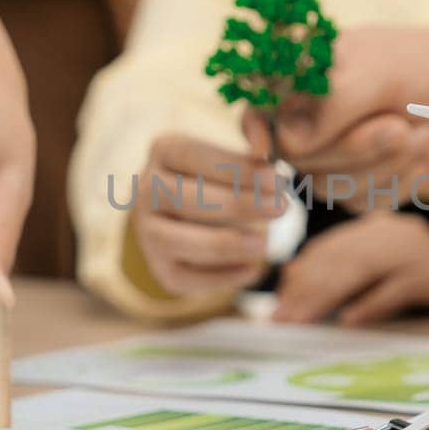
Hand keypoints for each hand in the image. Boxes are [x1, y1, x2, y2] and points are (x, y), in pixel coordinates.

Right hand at [132, 134, 282, 295]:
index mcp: (163, 152)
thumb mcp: (228, 158)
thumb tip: (267, 156)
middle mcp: (147, 191)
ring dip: (231, 244)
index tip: (277, 179)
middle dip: (241, 205)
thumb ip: (250, 157)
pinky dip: (226, 275)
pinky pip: (192, 277)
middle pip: (190, 200)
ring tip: (265, 244)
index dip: (236, 169)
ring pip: (188, 242)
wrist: (182, 216)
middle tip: (281, 208)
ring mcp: (149, 232)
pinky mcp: (161, 269)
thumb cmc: (215, 179)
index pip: (194, 156)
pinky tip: (252, 268)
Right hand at [244, 26, 428, 206]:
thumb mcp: (380, 74)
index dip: (255, 134)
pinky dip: (398, 184)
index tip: (265, 153)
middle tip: (400, 126)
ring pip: (331, 189)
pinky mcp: (364, 184)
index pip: (256, 113)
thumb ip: (329, 105)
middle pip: (299, 161)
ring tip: (421, 133)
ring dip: (385, 167)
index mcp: (304, 79)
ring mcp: (336, 156)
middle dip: (356, 151)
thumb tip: (286, 144)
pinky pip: (363, 204)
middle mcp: (312, 119)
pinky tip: (421, 154)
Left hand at [273, 212, 428, 324]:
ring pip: (362, 269)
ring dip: (327, 296)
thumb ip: (342, 272)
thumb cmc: (425, 288)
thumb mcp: (379, 275)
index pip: (329, 246)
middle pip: (341, 257)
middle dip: (306, 288)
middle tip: (281, 317)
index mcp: (378, 227)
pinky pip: (395, 288)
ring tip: (303, 320)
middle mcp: (394, 231)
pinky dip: (370, 304)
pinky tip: (348, 320)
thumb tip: (290, 275)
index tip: (277, 303)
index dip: (300, 273)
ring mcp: (416, 250)